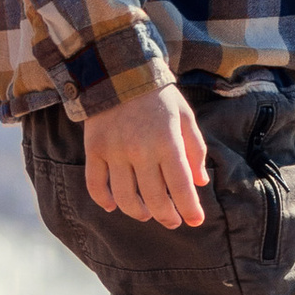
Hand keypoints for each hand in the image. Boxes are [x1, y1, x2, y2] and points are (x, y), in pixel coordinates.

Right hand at [83, 78, 210, 227]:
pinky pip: (96, 185)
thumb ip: (195, 149)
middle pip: (154, 198)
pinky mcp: (94, 150)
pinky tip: (114, 206)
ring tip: (147, 215)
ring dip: (138, 213)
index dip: (190, 208)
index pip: (181, 186)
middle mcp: (140, 150)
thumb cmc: (159, 97)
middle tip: (173, 221)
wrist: (120, 73)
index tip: (196, 221)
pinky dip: (104, 201)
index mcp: (167, 141)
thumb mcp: (185, 117)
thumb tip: (200, 182)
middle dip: (167, 216)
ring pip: (125, 198)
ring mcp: (114, 152)